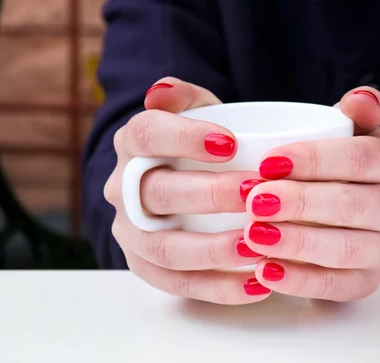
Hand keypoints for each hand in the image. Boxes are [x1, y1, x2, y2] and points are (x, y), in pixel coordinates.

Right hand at [103, 78, 270, 304]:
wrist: (185, 180)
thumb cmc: (202, 145)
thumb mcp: (198, 112)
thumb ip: (187, 97)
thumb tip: (163, 90)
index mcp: (133, 144)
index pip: (145, 135)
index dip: (184, 138)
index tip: (231, 143)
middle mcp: (122, 189)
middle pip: (156, 193)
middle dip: (208, 195)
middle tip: (255, 193)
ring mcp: (131, 232)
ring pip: (163, 247)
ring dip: (212, 249)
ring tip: (257, 245)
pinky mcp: (146, 267)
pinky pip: (176, 285)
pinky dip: (217, 289)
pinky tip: (257, 284)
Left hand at [241, 87, 379, 301]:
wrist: (369, 221)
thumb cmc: (347, 171)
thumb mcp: (354, 137)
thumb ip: (355, 116)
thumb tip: (362, 98)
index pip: (361, 158)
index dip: (315, 160)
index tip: (268, 162)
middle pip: (352, 206)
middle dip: (300, 203)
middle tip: (254, 200)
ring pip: (345, 250)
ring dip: (296, 243)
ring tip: (254, 236)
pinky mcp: (366, 283)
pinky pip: (337, 287)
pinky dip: (300, 282)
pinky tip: (265, 273)